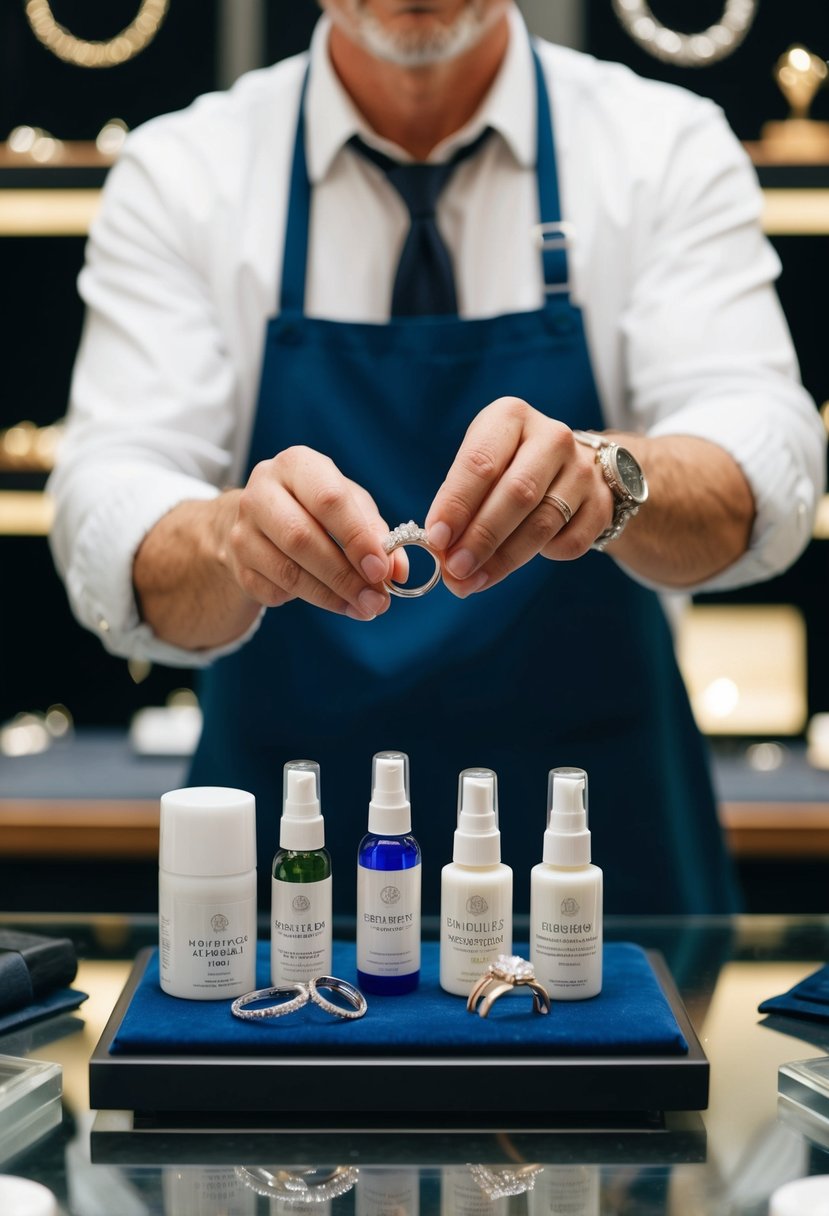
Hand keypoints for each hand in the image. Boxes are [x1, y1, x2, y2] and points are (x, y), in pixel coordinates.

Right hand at [224, 446, 406, 620]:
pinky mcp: (238, 563)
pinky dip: (311, 601)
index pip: (328, 499)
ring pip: (288, 571)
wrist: (260, 520)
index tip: (381, 570)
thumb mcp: (351, 506)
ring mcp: (243, 529)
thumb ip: (376, 534)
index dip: (357, 538)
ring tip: (364, 608)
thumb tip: (397, 571)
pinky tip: (337, 603)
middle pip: (301, 538)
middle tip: (377, 600)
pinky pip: (276, 591)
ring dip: (331, 596)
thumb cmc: (316, 508)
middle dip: (344, 575)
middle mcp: (261, 491)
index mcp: (296, 465)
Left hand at [425, 397, 612, 595]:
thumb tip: (442, 549)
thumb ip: (459, 500)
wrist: (569, 465)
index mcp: (511, 417)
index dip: (457, 504)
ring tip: (472, 581)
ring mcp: (583, 470)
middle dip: (481, 537)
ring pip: (543, 523)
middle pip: (517, 494)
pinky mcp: (601, 503)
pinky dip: (543, 556)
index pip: (481, 463)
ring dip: (504, 559)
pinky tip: (519, 559)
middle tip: (455, 569)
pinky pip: (570, 542)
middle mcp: (553, 437)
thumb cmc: (508, 466)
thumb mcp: (480, 464)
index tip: (437, 539)